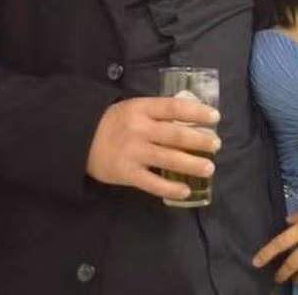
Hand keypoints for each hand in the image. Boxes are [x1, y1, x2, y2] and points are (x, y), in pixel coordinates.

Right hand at [86, 97, 220, 199]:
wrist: (81, 139)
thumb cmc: (116, 121)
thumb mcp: (136, 107)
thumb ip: (159, 112)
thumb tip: (193, 118)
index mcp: (142, 108)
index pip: (174, 108)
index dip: (197, 112)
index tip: (215, 117)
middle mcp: (139, 129)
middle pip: (175, 134)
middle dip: (199, 140)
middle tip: (216, 145)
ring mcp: (133, 152)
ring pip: (167, 158)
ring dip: (191, 164)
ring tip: (209, 168)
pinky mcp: (127, 173)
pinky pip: (152, 183)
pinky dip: (170, 188)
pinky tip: (185, 190)